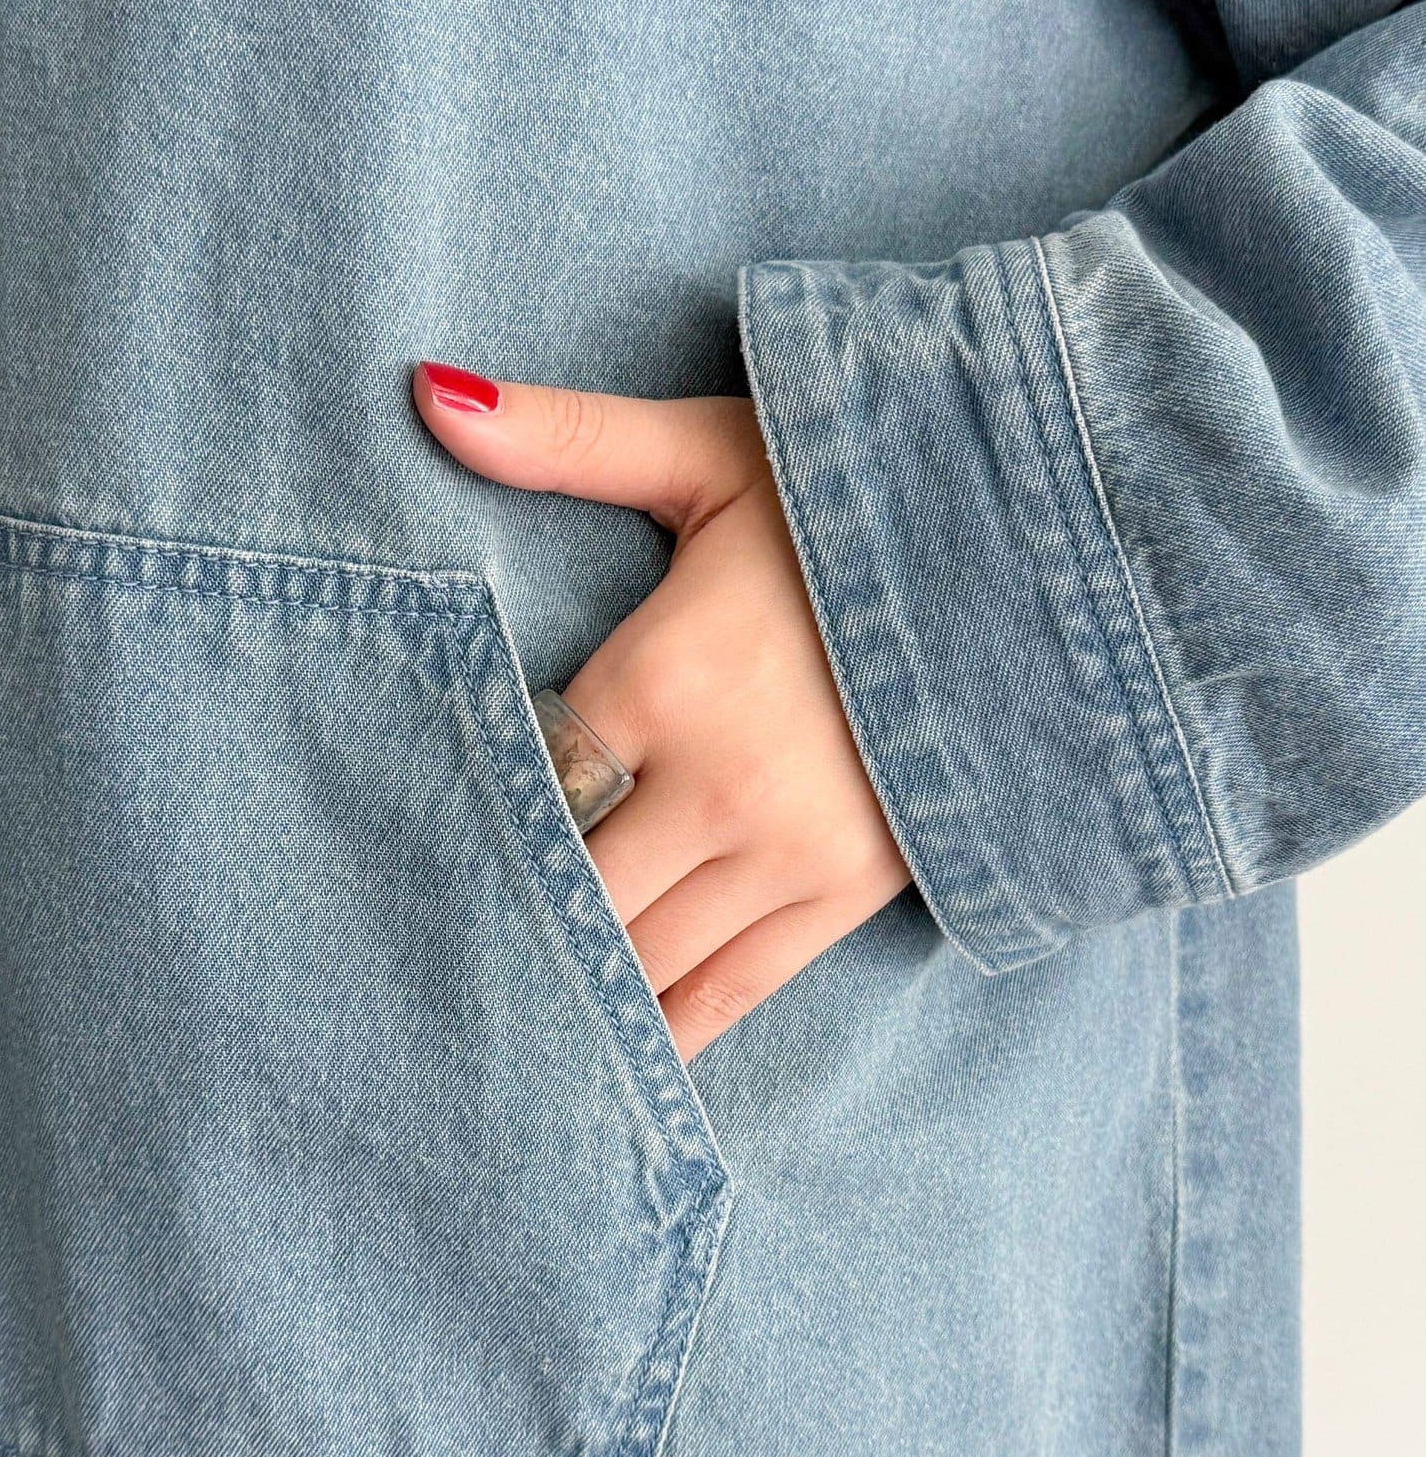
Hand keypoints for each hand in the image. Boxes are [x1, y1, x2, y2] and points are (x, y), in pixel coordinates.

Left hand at [414, 362, 911, 1060]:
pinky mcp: (851, 891)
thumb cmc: (864, 494)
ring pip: (642, 957)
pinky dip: (669, 1029)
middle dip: (509, 919)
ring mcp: (790, 850)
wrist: (1050, 552)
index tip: (406, 852)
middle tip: (432, 958)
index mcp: (665, 675)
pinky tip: (615, 1064)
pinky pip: (735, 990)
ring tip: (498, 1030)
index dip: (467, 818)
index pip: (525, 781)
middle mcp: (719, 784)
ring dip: (574, 986)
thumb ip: (568, 437)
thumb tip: (425, 393)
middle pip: (571, 892)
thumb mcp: (715, 451)